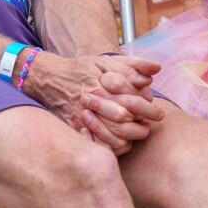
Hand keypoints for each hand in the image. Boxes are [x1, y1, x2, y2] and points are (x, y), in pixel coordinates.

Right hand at [23, 50, 163, 153]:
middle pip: (123, 121)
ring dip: (131, 136)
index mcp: (99, 87)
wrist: (50, 80)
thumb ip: (132, 65)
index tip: (156, 109)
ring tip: (140, 129)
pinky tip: (124, 139)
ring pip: (113, 137)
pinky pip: (101, 146)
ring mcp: (83, 121)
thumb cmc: (82, 69)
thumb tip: (155, 69)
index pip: (129, 100)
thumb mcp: (105, 61)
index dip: (146, 106)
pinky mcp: (78, 131)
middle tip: (152, 121)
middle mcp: (91, 106)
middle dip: (142, 122)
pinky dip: (115, 146)